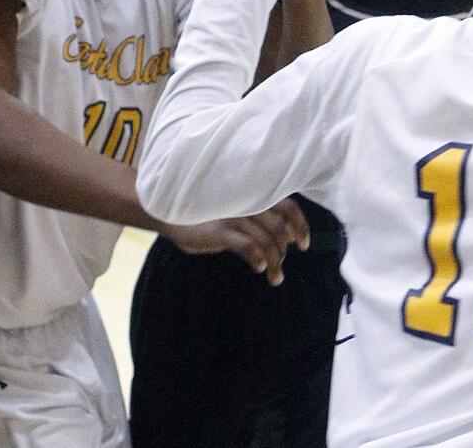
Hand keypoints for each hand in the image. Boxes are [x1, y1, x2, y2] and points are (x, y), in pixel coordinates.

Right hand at [164, 197, 309, 285]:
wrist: (168, 211)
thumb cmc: (204, 213)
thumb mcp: (234, 212)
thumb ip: (258, 219)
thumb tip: (287, 236)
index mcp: (252, 193)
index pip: (288, 205)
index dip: (300, 225)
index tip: (304, 245)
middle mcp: (246, 200)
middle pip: (279, 228)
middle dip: (283, 251)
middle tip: (279, 269)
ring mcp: (233, 214)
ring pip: (266, 240)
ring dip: (275, 263)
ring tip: (275, 278)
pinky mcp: (220, 230)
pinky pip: (247, 246)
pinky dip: (258, 259)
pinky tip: (259, 268)